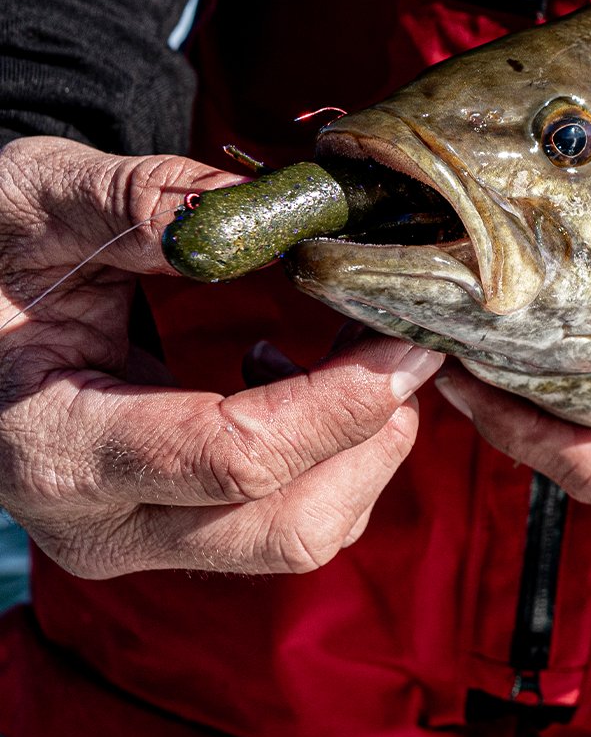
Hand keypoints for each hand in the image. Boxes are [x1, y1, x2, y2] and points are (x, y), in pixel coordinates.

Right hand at [0, 136, 441, 576]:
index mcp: (55, 447)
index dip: (342, 404)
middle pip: (288, 528)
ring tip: (350, 352)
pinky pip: (290, 518)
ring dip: (363, 446)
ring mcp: (144, 535)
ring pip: (303, 534)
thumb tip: (260, 214)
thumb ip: (136, 201)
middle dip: (372, 438)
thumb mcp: (31, 200)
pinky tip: (289, 373)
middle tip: (403, 346)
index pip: (236, 457)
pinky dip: (333, 454)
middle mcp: (103, 521)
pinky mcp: (177, 528)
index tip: (408, 341)